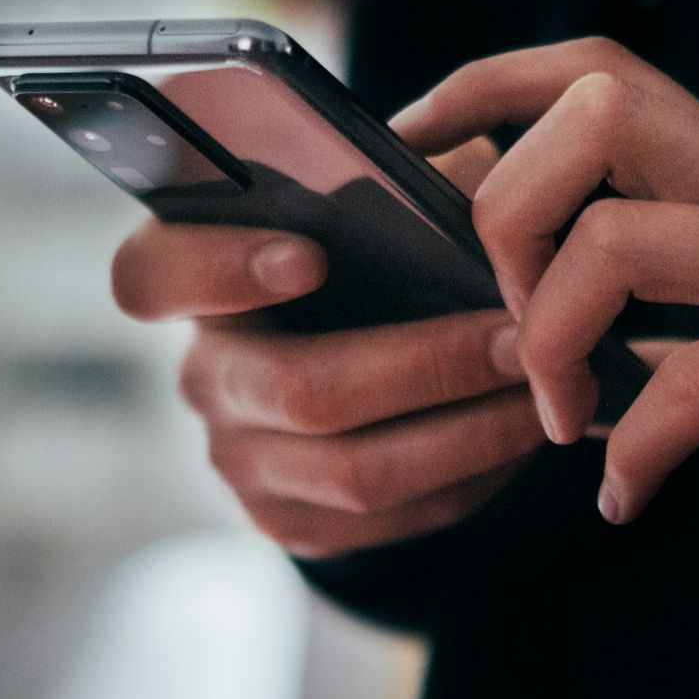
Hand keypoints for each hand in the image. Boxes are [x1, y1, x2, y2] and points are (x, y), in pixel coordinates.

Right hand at [110, 140, 547, 558]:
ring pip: (357, 471)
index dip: (220, 269)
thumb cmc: (378, 245)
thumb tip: (464, 184)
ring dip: (469, 431)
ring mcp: (240, 459)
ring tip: (546, 389)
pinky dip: (471, 477)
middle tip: (520, 338)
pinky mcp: (292, 521)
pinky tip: (522, 434)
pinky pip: (390, 518)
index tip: (310, 254)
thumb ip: (400, 177)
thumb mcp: (382, 192)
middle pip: (299, 390)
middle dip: (427, 366)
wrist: (370, 342)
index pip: (152, 274)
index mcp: (195, 274)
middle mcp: (204, 373)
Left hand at [391, 38, 698, 523]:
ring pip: (622, 239)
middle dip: (508, 214)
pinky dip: (641, 448)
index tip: (412, 145)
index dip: (484, 85)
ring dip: (555, 339)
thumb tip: (554, 340)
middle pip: (593, 114)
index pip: (593, 69)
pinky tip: (628, 495)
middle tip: (513, 325)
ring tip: (564, 419)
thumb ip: (669, 310)